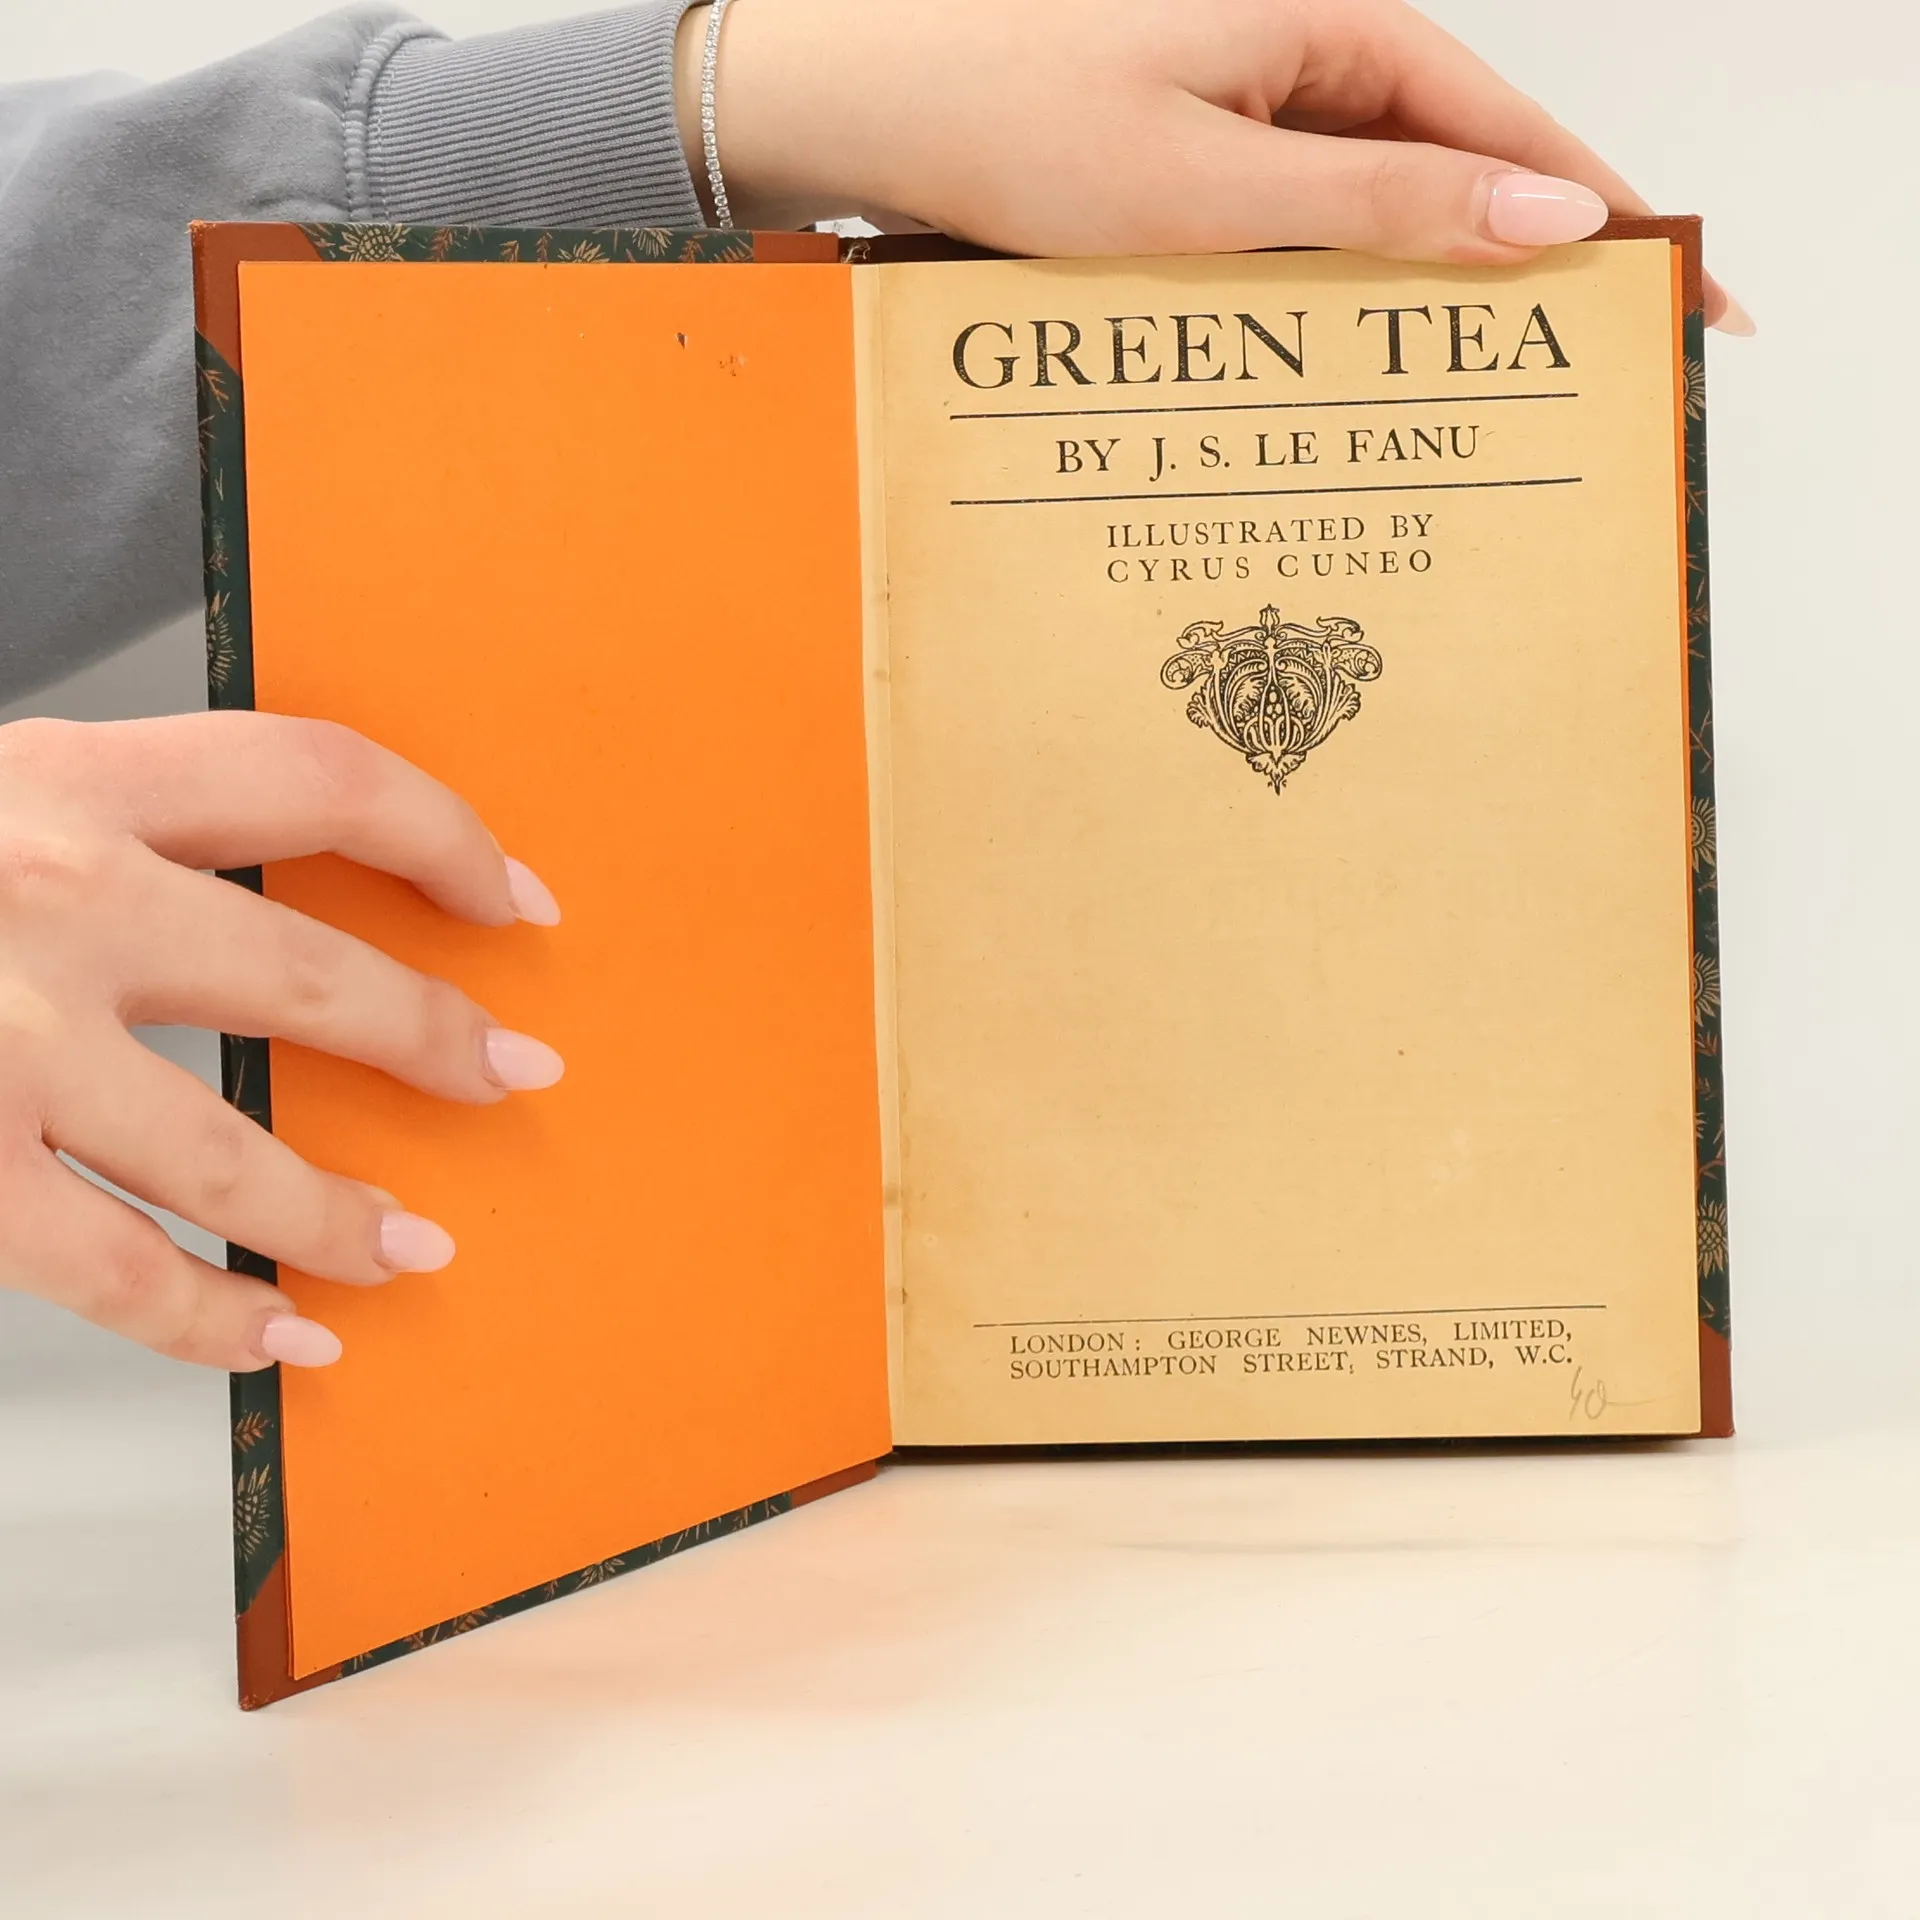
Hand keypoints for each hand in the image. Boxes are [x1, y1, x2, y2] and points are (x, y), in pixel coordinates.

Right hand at [0, 714, 563, 1370]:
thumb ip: (114, 831)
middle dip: (436, 1036)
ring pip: (228, 1153)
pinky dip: (210, 1321)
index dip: (445, 833)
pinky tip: (279, 1341)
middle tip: (510, 1075)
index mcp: (69, 780)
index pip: (322, 776)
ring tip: (412, 1248)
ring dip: (340, 1214)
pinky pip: (113, 1271)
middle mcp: (50, 898)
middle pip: (310, 974)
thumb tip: (273, 898)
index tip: (514, 896)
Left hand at [688, 0, 1749, 330]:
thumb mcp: (1212, 185)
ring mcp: (1243, 113)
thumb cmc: (1010, 125)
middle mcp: (1298, 59)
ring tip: (1477, 397)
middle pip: (1452, 168)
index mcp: (1328, 28)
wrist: (863, 107)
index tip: (1686, 294)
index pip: (1510, 127)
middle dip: (1521, 271)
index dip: (1607, 215)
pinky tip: (1341, 366)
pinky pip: (1290, 230)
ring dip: (1415, 297)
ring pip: (1369, 213)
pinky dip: (1323, 297)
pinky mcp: (1190, 163)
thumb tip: (1550, 214)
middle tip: (1589, 379)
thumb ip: (1382, 204)